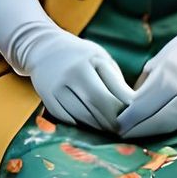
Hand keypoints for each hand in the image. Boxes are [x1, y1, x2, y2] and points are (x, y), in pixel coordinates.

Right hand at [18, 28, 135, 132]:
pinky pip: (66, 118)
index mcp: (90, 60)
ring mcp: (56, 86)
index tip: (131, 119)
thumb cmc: (82, 56)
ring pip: (81, 116)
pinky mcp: (46, 97)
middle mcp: (71, 72)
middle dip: (110, 122)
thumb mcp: (101, 60)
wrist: (44, 48)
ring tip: (107, 128)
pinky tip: (88, 124)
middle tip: (120, 129)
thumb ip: (115, 82)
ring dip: (97, 126)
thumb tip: (131, 110)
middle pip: (96, 106)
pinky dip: (80, 124)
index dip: (123, 111)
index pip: (111, 93)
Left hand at [116, 20, 176, 139]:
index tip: (116, 124)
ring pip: (173, 125)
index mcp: (169, 74)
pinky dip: (168, 127)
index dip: (128, 118)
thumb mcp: (158, 61)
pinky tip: (156, 129)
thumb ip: (144, 85)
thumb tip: (127, 107)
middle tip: (122, 135)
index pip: (143, 104)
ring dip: (152, 133)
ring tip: (136, 134)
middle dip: (138, 130)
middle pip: (158, 120)